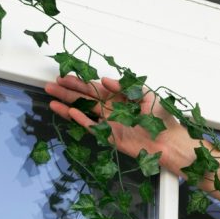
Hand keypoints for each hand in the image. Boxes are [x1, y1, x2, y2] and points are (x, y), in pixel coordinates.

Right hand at [44, 75, 195, 173]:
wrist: (169, 141)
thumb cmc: (161, 117)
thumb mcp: (146, 94)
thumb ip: (125, 86)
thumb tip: (105, 80)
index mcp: (119, 97)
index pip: (94, 88)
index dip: (79, 83)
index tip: (64, 77)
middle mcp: (111, 109)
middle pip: (85, 98)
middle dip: (67, 92)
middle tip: (50, 86)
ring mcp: (108, 123)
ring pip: (84, 112)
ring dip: (68, 106)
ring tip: (51, 99)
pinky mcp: (109, 136)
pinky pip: (92, 127)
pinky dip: (81, 119)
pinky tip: (69, 112)